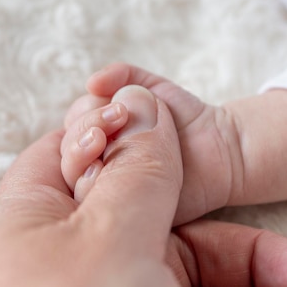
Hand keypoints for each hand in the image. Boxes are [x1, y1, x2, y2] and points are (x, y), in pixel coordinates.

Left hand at [0, 86, 286, 286]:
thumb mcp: (108, 239)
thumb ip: (134, 168)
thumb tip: (138, 101)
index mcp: (38, 219)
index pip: (87, 150)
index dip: (139, 136)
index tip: (188, 142)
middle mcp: (79, 252)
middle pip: (168, 211)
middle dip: (242, 239)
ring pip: (202, 262)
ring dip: (266, 275)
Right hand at [64, 63, 236, 223]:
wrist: (217, 145)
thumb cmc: (183, 116)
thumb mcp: (150, 88)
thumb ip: (122, 76)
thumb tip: (91, 82)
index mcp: (101, 131)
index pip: (74, 122)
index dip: (86, 113)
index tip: (115, 108)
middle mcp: (99, 158)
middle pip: (69, 146)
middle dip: (86, 129)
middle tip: (118, 119)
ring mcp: (107, 185)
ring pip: (74, 173)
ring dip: (82, 155)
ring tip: (107, 141)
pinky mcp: (121, 210)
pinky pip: (94, 202)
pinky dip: (93, 184)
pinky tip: (106, 169)